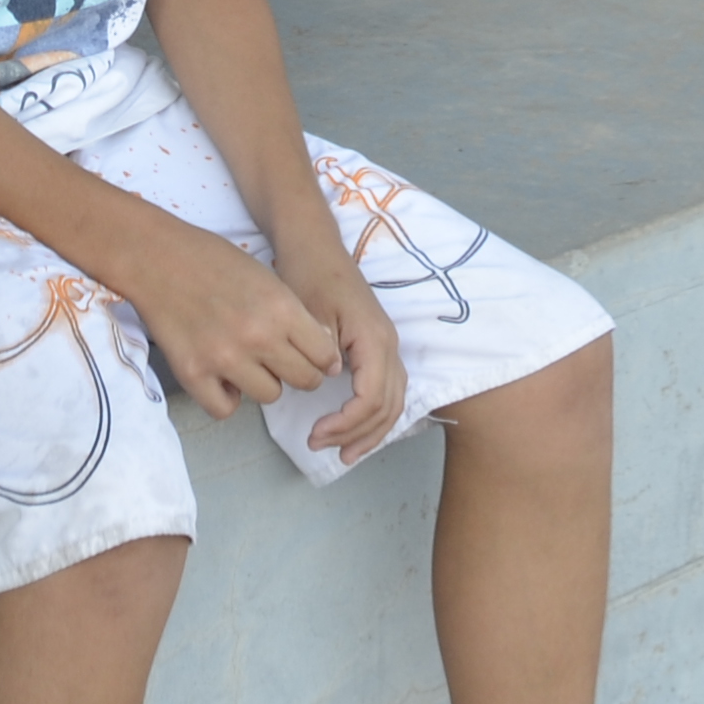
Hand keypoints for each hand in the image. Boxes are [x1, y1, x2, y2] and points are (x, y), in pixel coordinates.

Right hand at [121, 221, 342, 421]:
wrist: (156, 256)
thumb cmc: (213, 260)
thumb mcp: (268, 279)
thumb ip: (295, 317)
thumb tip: (322, 357)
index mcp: (282, 309)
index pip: (325, 357)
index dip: (319, 358)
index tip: (307, 355)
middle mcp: (258, 337)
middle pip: (304, 381)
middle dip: (297, 372)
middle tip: (278, 360)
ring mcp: (224, 358)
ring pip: (270, 396)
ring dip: (261, 382)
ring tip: (243, 360)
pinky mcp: (192, 373)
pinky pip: (225, 409)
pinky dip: (225, 397)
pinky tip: (219, 376)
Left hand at [288, 246, 409, 463]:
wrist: (316, 248)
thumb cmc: (310, 276)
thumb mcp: (311, 309)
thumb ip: (323, 346)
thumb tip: (333, 376)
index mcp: (375, 339)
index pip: (372, 396)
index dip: (346, 422)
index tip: (316, 433)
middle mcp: (389, 346)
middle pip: (387, 406)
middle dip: (357, 433)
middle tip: (320, 446)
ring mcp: (387, 347)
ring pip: (393, 402)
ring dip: (370, 432)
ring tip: (343, 454)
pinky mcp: (378, 349)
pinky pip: (387, 392)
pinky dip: (374, 417)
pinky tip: (355, 431)